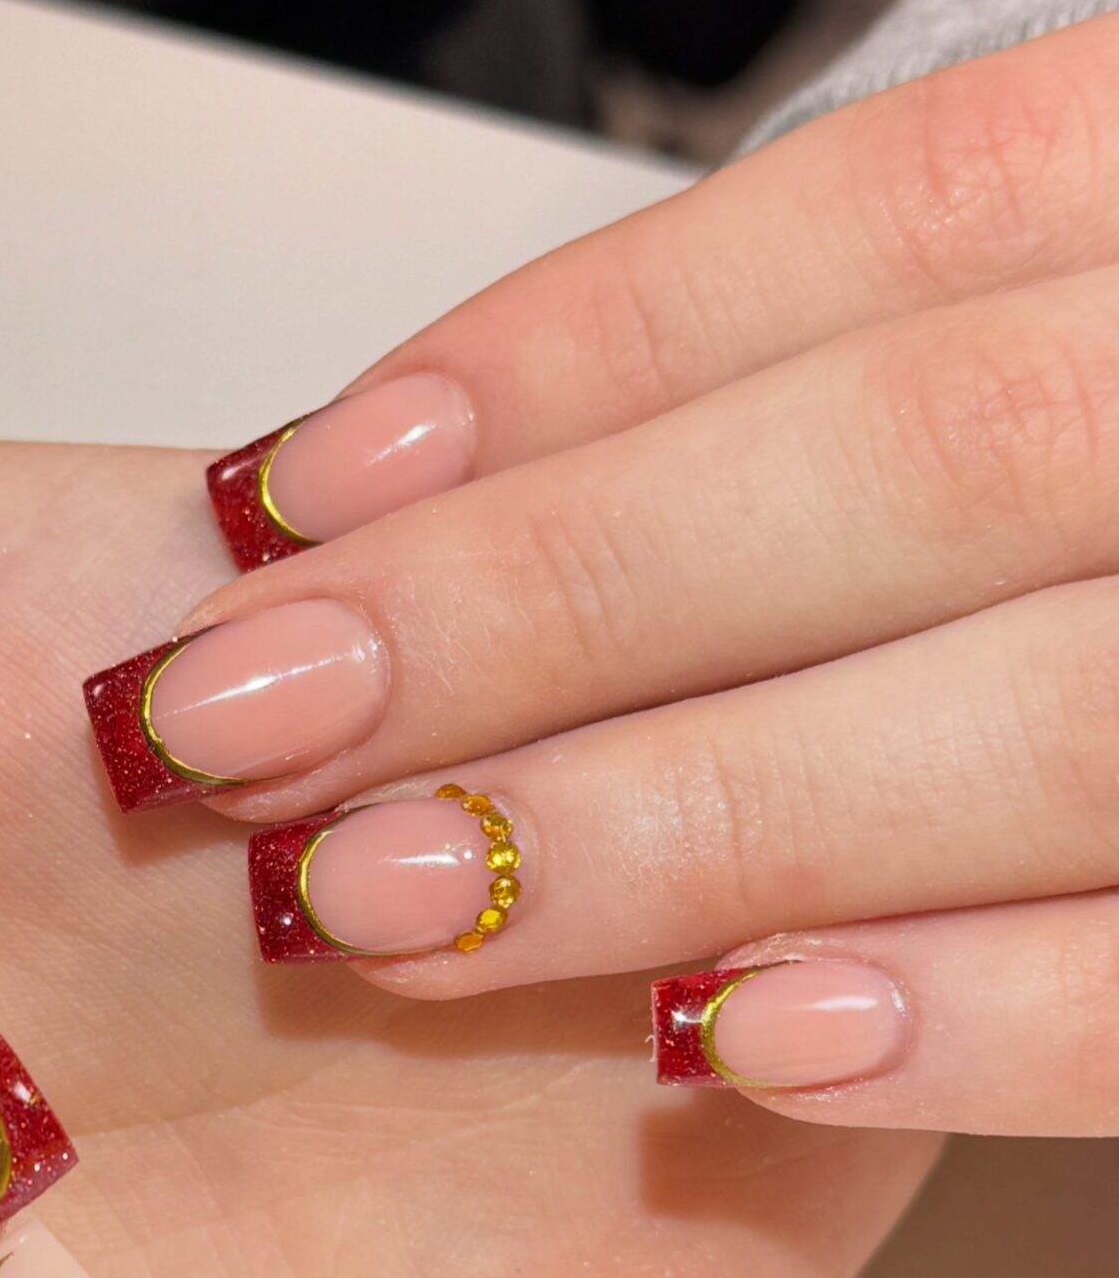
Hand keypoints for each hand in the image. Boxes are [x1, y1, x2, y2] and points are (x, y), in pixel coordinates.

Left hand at [96, 16, 1118, 1136]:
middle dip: (553, 605)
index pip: (896, 229)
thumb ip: (865, 379)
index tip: (293, 496)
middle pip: (929, 463)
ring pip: (1056, 715)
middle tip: (242, 730)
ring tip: (384, 907)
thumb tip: (436, 485)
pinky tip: (739, 1049)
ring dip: (692, 820)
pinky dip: (990, 1015)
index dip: (572, 364)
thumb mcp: (1081, 348)